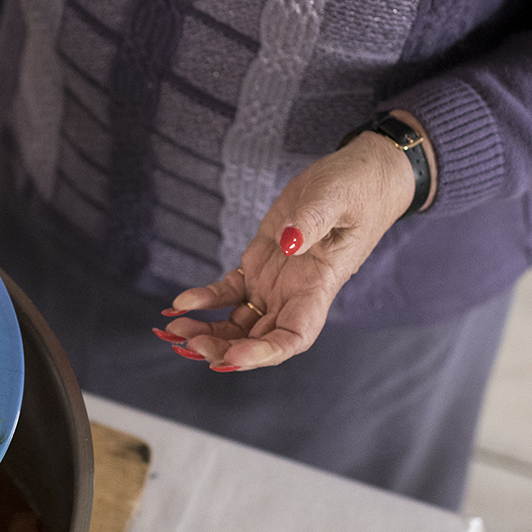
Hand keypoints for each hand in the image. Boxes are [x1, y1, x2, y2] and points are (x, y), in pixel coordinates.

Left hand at [160, 112, 432, 369]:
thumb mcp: (337, 197)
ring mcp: (275, 283)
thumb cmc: (357, 189)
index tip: (235, 354)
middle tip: (190, 342)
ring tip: (173, 331)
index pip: (296, 336)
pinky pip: (228, 293)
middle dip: (226, 348)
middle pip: (260, 338)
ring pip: (240, 324)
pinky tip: (179, 305)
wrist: (358, 177)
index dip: (266, 353)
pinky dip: (204, 301)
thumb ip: (313, 220)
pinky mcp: (259, 266)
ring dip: (209, 332)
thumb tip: (289, 242)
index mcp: (319, 286)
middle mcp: (296, 294)